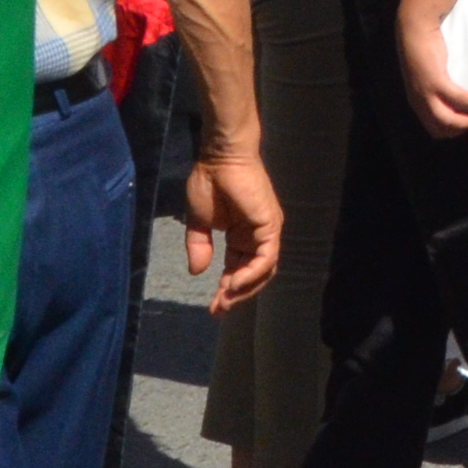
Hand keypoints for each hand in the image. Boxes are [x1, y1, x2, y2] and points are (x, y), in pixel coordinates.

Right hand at [184, 141, 283, 312]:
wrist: (219, 157)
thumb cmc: (209, 182)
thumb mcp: (198, 222)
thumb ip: (199, 247)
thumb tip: (197, 272)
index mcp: (241, 236)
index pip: (238, 270)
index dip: (227, 290)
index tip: (212, 307)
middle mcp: (257, 236)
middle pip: (253, 275)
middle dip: (236, 295)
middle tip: (217, 309)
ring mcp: (266, 231)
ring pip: (263, 271)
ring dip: (244, 289)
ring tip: (224, 301)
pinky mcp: (270, 226)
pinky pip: (266, 258)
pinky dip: (252, 274)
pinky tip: (233, 284)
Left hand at [398, 9, 467, 136]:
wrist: (415, 29)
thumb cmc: (421, 47)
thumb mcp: (423, 75)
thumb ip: (433, 87)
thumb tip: (452, 95)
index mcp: (416, 101)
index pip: (435, 129)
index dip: (453, 129)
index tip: (467, 119)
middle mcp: (419, 102)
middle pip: (442, 129)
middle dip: (462, 127)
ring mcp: (426, 93)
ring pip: (449, 120)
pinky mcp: (436, 81)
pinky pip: (458, 98)